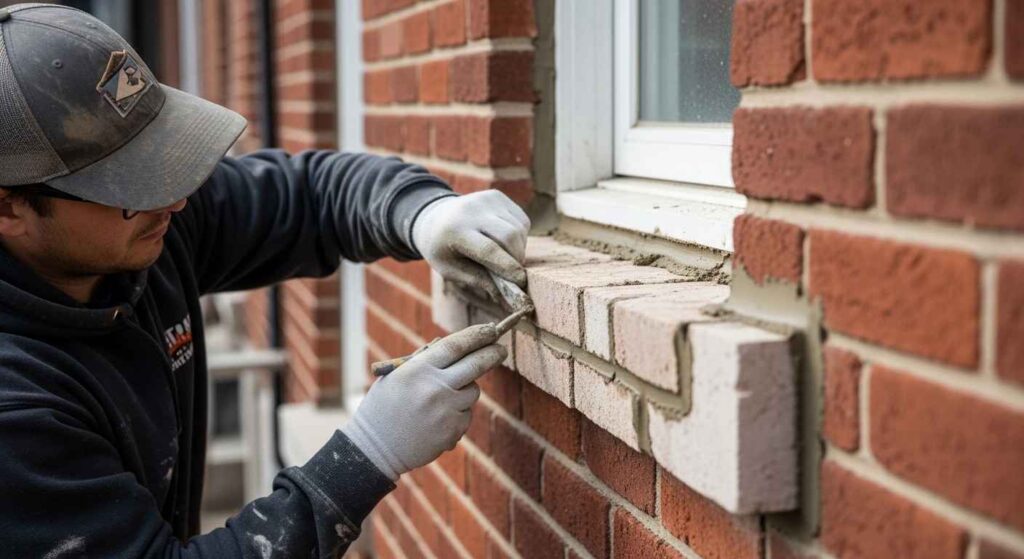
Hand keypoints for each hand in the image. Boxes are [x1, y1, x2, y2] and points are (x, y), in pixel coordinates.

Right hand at [341, 324, 505, 479]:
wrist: (374, 448)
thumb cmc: (383, 408)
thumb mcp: (396, 376)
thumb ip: (424, 361)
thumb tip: (457, 346)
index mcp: (418, 369)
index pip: (455, 345)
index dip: (477, 335)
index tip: (491, 329)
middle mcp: (435, 387)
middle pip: (475, 365)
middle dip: (492, 354)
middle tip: (501, 349)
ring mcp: (446, 410)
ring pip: (473, 391)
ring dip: (466, 389)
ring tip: (442, 399)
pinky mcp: (452, 430)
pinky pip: (467, 414)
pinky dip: (458, 413)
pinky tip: (436, 420)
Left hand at [412, 190, 530, 301]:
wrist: (434, 217)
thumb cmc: (442, 248)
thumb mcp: (450, 269)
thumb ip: (477, 280)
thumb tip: (505, 297)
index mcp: (455, 230)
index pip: (489, 250)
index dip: (508, 268)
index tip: (520, 283)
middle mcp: (471, 210)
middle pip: (508, 236)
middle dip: (517, 258)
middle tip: (514, 274)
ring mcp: (485, 199)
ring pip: (518, 228)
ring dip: (519, 249)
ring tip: (506, 258)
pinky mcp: (497, 196)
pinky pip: (520, 220)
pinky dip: (520, 236)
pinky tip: (505, 242)